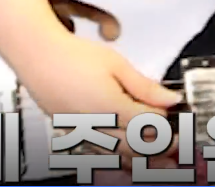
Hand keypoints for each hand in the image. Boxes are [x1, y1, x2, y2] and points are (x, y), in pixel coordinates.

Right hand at [14, 28, 182, 160]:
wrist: (37, 56)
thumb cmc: (72, 56)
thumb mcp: (117, 65)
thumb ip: (146, 86)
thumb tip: (170, 99)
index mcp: (110, 107)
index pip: (149, 124)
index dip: (166, 121)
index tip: (176, 115)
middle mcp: (95, 125)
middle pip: (135, 147)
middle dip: (160, 148)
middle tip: (177, 145)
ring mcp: (81, 132)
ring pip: (117, 156)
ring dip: (141, 159)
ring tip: (161, 159)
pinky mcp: (72, 133)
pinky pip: (99, 152)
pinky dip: (118, 157)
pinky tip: (129, 156)